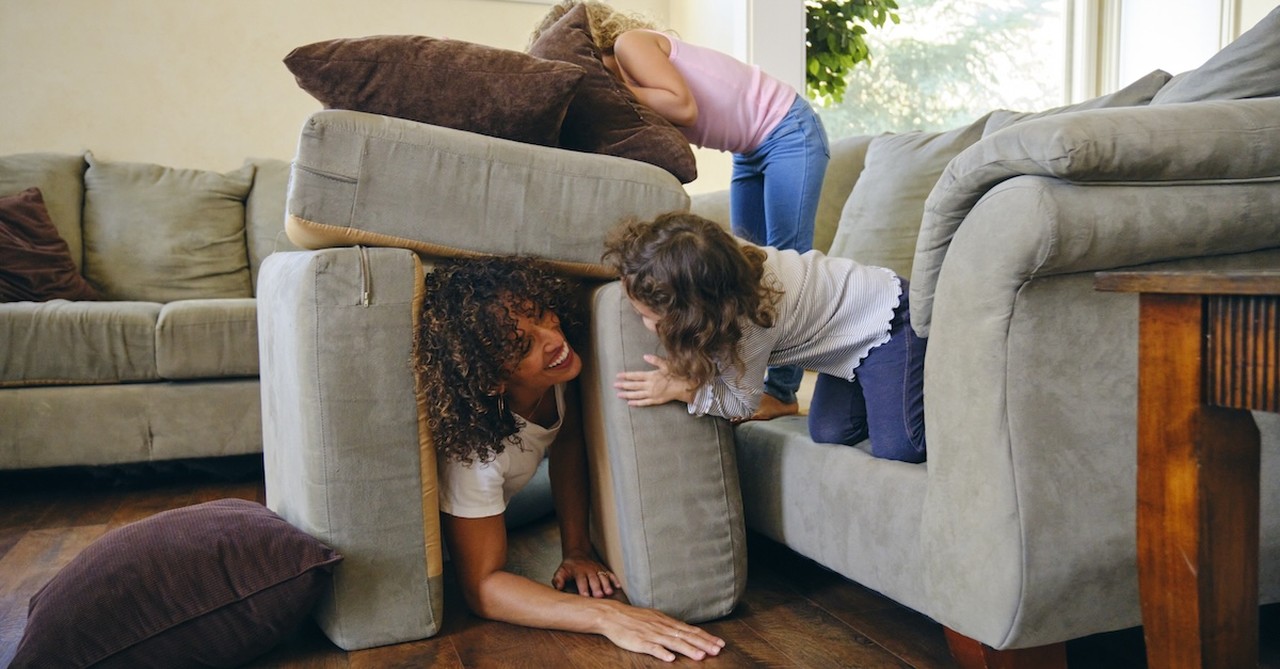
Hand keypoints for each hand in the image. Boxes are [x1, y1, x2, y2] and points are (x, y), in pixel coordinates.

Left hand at [552, 554, 619, 597]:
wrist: (577, 555)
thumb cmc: (569, 567)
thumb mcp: (560, 571)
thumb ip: (558, 579)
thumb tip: (558, 588)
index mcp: (578, 571)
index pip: (581, 580)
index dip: (583, 588)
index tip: (585, 596)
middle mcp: (589, 570)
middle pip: (594, 579)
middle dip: (597, 588)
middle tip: (599, 596)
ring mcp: (597, 569)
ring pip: (603, 577)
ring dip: (606, 584)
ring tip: (609, 592)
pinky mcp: (603, 569)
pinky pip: (610, 573)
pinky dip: (615, 579)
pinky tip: (618, 586)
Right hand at [597, 599, 725, 661]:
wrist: (612, 615)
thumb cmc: (634, 617)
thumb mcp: (655, 618)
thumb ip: (670, 626)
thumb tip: (685, 630)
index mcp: (667, 622)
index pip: (691, 630)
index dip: (706, 637)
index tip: (719, 643)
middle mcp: (662, 627)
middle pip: (686, 636)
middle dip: (704, 644)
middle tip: (718, 650)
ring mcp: (652, 635)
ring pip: (673, 642)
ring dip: (688, 649)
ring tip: (701, 656)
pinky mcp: (640, 642)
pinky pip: (652, 648)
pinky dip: (662, 653)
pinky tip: (670, 659)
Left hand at [614, 354, 693, 405]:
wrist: (684, 387)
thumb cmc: (676, 374)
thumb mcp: (667, 365)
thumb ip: (655, 360)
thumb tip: (645, 356)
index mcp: (651, 376)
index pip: (635, 376)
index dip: (626, 376)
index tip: (618, 376)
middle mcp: (649, 386)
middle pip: (633, 386)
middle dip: (623, 385)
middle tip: (614, 385)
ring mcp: (652, 394)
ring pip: (636, 395)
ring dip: (627, 394)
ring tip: (619, 394)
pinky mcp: (655, 400)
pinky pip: (644, 402)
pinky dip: (636, 403)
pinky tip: (630, 403)